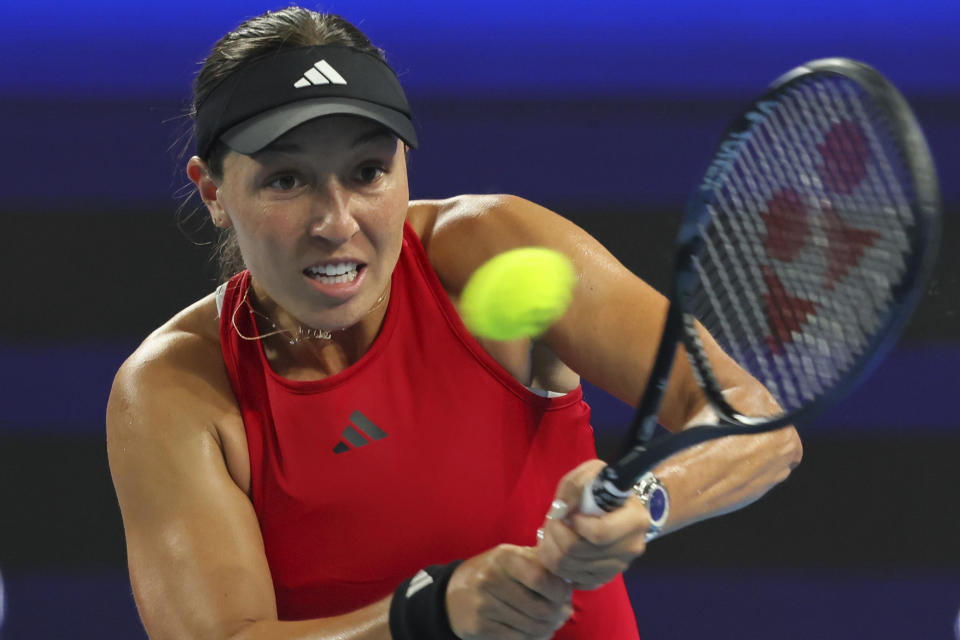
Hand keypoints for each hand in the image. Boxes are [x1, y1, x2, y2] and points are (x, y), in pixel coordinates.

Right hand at [446, 544, 573, 639]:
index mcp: (504, 557)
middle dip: (557, 615)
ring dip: (548, 629)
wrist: (452, 594)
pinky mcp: (479, 627)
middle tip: (561, 615)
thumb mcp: (512, 558)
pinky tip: (534, 633)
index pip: (542, 578)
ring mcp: (483, 604)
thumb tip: (570, 585)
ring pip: (532, 627)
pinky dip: (533, 639)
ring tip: (550, 625)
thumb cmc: (493, 573)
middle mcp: (490, 579)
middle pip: (540, 608)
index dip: (560, 591)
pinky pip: (518, 639)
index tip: (565, 595)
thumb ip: (540, 563)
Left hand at [536, 460, 650, 589]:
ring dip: (551, 551)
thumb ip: (574, 486)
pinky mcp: (606, 578)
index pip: (599, 533)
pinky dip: (558, 566)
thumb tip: (561, 509)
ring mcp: (619, 566)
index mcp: (634, 520)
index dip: (574, 524)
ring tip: (549, 534)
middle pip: (580, 553)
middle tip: (550, 522)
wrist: (618, 507)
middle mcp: (631, 547)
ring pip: (573, 568)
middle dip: (555, 536)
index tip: (568, 512)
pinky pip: (575, 579)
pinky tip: (557, 549)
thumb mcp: (591, 474)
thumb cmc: (604, 487)